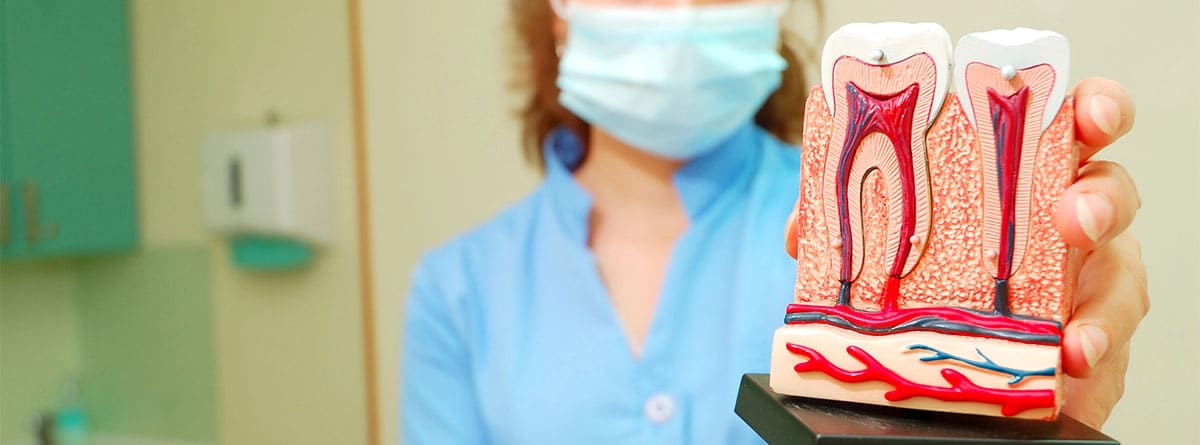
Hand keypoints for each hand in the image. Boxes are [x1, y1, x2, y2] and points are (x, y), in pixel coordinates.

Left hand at [782, 77, 1146, 427]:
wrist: (938, 373)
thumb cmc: (920, 285)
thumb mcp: (873, 246)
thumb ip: (842, 228)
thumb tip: (801, 231)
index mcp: (1014, 177)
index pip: (1066, 125)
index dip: (1090, 109)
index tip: (1085, 115)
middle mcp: (1058, 221)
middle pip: (1106, 190)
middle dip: (1099, 200)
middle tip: (1074, 220)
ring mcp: (1082, 281)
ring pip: (1121, 273)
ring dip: (1103, 301)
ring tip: (1074, 335)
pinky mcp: (1088, 341)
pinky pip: (1105, 344)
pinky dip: (1090, 356)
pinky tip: (1069, 364)